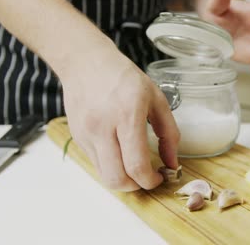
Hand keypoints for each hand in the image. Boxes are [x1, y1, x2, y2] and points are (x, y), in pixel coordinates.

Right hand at [59, 40, 179, 190]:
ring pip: (104, 175)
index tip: (159, 177)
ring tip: (134, 167)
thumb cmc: (124, 77)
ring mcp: (86, 134)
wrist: (85, 62)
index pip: (136, 165)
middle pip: (116, 178)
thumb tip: (172, 163)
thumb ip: (169, 133)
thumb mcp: (156, 98)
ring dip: (123, 179)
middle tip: (146, 178)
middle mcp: (103, 127)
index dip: (151, 180)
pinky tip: (120, 153)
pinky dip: (111, 166)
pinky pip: (95, 163)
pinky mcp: (77, 137)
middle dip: (136, 187)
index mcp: (128, 115)